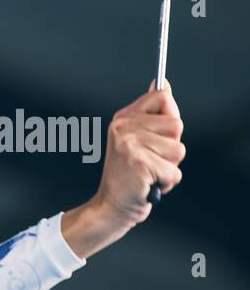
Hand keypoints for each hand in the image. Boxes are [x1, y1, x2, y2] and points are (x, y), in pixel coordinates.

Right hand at [62, 82, 185, 258]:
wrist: (110, 206)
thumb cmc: (128, 175)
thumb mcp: (137, 139)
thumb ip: (153, 114)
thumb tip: (162, 83)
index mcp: (122, 118)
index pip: (162, 97)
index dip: (170, 116)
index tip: (158, 134)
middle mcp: (123, 128)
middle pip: (176, 125)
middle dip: (172, 147)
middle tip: (150, 160)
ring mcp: (129, 145)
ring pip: (178, 150)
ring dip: (169, 167)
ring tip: (148, 173)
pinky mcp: (138, 163)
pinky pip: (174, 172)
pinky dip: (166, 183)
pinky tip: (147, 184)